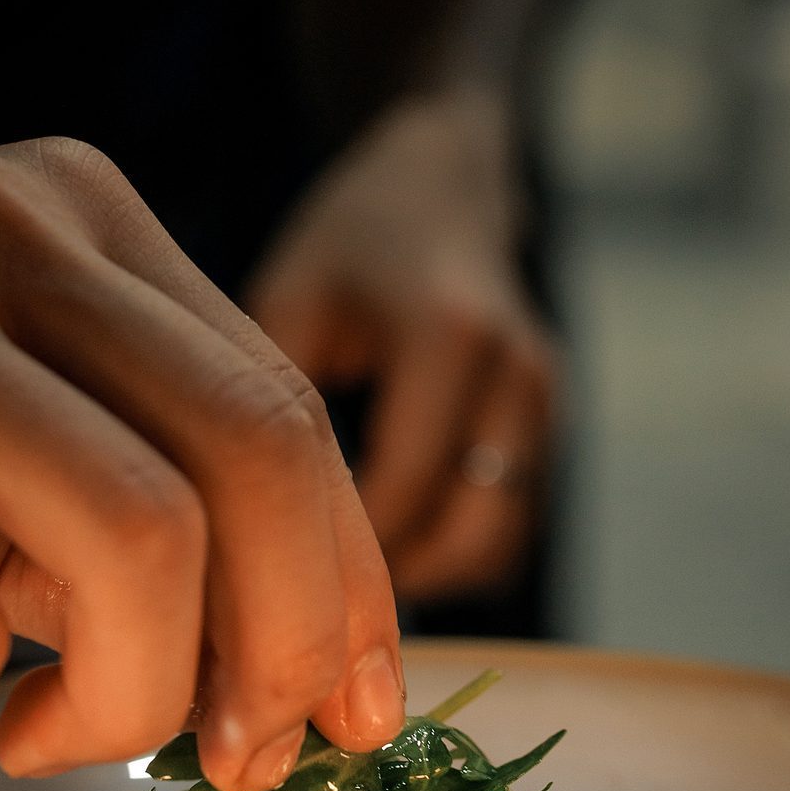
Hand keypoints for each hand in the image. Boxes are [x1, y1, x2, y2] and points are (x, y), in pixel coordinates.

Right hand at [0, 139, 403, 789]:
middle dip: (287, 644)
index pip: (282, 408)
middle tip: (241, 756)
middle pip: (254, 448)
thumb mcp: (14, 440)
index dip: (347, 583)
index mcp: (79, 217)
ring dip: (117, 700)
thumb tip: (316, 684)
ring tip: (32, 736)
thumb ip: (158, 509)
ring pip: (137, 540)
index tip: (358, 711)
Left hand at [248, 93, 559, 600]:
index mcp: (451, 337)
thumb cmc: (348, 247)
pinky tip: (379, 556)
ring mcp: (548, 408)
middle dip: (385, 584)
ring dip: (422, 578)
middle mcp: (519, 377)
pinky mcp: (553, 434)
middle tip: (299, 602)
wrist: (446, 189)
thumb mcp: (288, 303)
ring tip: (337, 589)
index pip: (402, 489)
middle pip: (468, 535)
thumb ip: (272, 410)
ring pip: (497, 545)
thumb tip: (236, 538)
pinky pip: (508, 530)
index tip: (263, 583)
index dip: (335, 555)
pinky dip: (448, 557)